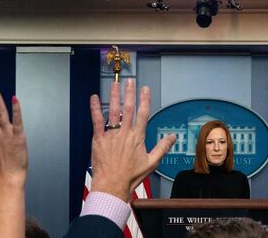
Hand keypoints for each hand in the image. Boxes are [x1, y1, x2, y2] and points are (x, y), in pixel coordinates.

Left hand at [89, 79, 175, 202]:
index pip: (143, 114)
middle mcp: (125, 134)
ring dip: (114, 97)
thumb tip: (172, 138)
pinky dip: (95, 109)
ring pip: (114, 112)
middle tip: (130, 81)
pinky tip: (94, 99)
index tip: (145, 89)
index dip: (144, 100)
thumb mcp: (151, 163)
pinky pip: (97, 121)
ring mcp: (111, 136)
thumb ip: (162, 148)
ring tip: (115, 85)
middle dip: (129, 93)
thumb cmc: (130, 176)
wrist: (112, 185)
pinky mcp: (99, 139)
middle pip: (128, 109)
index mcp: (138, 138)